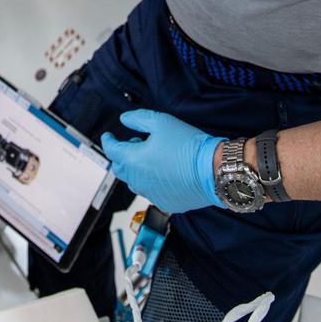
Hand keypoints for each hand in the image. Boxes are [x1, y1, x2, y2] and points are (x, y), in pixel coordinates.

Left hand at [101, 110, 224, 214]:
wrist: (212, 170)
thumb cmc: (188, 146)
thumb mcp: (161, 122)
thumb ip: (138, 119)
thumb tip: (124, 119)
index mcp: (133, 160)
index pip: (111, 150)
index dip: (108, 140)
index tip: (108, 136)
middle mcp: (138, 180)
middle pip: (119, 168)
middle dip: (121, 155)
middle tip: (133, 144)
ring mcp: (150, 194)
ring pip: (134, 181)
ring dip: (135, 169)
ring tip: (151, 156)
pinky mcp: (164, 202)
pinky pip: (150, 192)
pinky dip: (151, 181)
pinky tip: (164, 171)